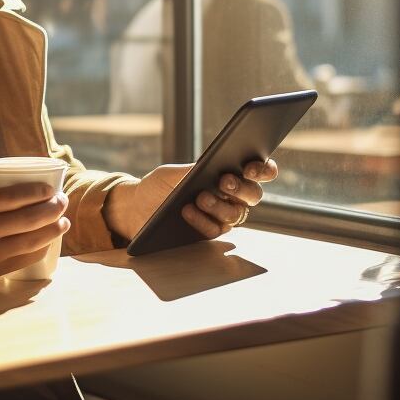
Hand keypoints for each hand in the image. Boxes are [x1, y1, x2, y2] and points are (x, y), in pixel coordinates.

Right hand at [0, 183, 69, 286]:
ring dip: (53, 230)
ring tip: (63, 222)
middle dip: (53, 209)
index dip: (38, 193)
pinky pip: (24, 259)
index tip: (50, 189)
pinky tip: (47, 241)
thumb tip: (30, 197)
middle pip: (29, 219)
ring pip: (31, 241)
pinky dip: (40, 249)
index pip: (14, 196)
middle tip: (63, 203)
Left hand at [105, 158, 279, 241]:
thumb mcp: (173, 172)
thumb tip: (212, 166)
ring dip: (219, 205)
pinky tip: (187, 212)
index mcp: (227, 174)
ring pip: (235, 214)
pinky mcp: (208, 233)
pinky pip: (215, 230)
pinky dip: (202, 221)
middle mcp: (230, 197)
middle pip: (253, 195)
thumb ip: (194, 169)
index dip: (262, 169)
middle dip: (241, 188)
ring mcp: (221, 216)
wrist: (137, 208)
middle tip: (224, 181)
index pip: (257, 171)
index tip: (250, 167)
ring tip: (199, 197)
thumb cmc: (158, 185)